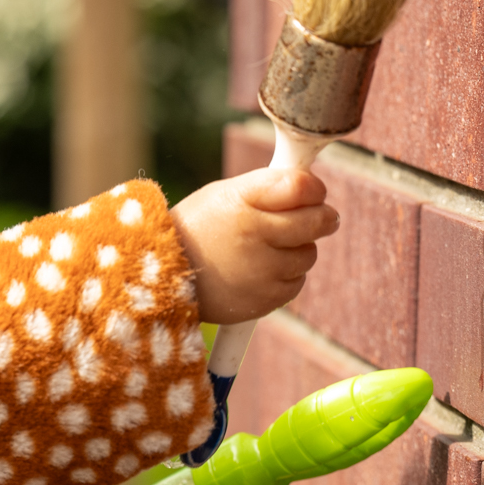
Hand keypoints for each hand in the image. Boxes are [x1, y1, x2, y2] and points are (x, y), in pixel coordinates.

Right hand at [170, 168, 338, 324]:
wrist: (163, 277)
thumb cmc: (199, 227)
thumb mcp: (223, 194)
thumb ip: (269, 186)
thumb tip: (314, 185)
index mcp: (242, 202)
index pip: (300, 187)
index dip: (313, 187)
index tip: (313, 191)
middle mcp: (254, 236)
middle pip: (316, 220)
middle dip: (320, 216)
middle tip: (317, 216)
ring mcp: (262, 271)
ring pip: (308, 254)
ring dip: (298, 248)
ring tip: (266, 248)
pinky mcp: (266, 299)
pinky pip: (296, 282)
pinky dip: (285, 275)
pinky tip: (260, 270)